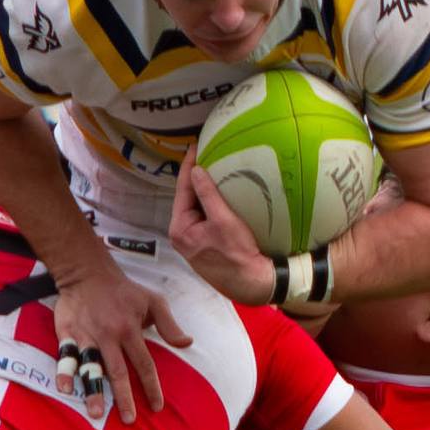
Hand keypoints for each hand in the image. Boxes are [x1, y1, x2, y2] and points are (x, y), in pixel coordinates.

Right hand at [49, 263, 191, 424]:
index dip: (151, 387)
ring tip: (96, 413)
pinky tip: (65, 389)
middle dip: (124, 398)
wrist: (87, 271)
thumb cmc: (123, 289)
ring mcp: (86, 335)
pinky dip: (64, 373)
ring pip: (91, 367)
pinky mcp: (66, 332)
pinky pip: (65, 356)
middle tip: (129, 421)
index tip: (157, 407)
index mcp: (131, 330)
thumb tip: (187, 343)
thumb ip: (169, 325)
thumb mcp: (153, 301)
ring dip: (93, 391)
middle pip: (118, 372)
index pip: (145, 365)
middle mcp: (109, 336)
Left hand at [169, 158, 277, 303]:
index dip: (188, 167)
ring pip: (196, 207)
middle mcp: (181, 234)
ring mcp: (192, 240)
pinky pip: (204, 216)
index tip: (194, 147)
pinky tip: (219, 192)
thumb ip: (207, 194)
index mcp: (179, 228)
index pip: (182, 190)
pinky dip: (209, 203)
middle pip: (187, 198)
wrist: (250, 282)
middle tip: (204, 153)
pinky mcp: (204, 243)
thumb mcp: (222, 220)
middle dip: (194, 177)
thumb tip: (195, 171)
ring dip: (203, 189)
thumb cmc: (236, 253)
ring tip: (212, 167)